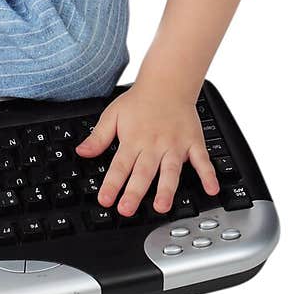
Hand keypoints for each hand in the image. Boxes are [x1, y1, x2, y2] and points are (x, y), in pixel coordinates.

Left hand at [75, 81, 220, 215]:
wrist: (167, 83)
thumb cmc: (139, 101)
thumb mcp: (112, 115)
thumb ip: (98, 137)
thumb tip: (81, 152)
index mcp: (133, 140)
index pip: (119, 166)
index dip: (111, 184)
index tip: (105, 200)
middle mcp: (154, 145)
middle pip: (143, 172)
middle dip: (134, 192)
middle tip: (127, 209)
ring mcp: (175, 145)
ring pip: (170, 170)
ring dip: (166, 189)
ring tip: (162, 206)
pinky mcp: (193, 143)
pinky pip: (202, 161)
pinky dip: (208, 175)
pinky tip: (211, 189)